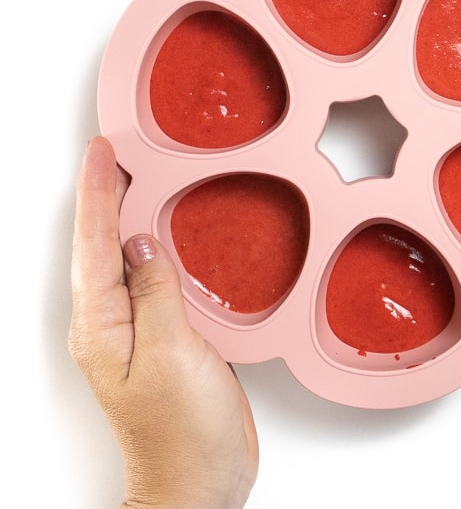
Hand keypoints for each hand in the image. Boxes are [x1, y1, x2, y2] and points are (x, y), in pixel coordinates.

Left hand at [68, 136, 257, 508]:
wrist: (200, 481)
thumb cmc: (183, 431)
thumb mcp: (171, 353)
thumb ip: (156, 292)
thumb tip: (143, 242)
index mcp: (102, 324)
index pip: (95, 242)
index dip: (99, 191)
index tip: (103, 151)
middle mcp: (112, 322)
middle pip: (100, 244)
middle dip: (105, 194)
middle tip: (115, 152)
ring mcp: (137, 329)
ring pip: (127, 257)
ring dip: (129, 214)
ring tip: (136, 178)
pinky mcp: (165, 336)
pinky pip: (156, 278)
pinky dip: (159, 246)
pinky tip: (169, 235)